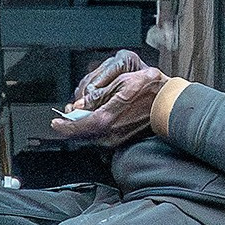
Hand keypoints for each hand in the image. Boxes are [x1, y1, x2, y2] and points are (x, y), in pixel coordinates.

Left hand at [51, 55, 170, 146]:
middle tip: (68, 115)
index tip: (55, 122)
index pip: (76, 127)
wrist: (169, 102)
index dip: (63, 126)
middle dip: (73, 125)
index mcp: (105, 120)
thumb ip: (96, 97)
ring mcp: (116, 140)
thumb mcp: (119, 84)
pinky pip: (102, 137)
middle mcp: (109, 134)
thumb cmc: (148, 89)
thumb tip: (79, 105)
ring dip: (84, 127)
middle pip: (82, 134)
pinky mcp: (122, 141)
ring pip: (91, 136)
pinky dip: (95, 129)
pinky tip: (98, 119)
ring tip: (82, 115)